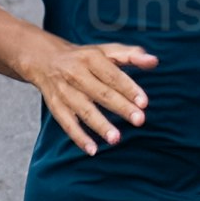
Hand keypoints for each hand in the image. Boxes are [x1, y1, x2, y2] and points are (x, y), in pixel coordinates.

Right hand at [26, 37, 155, 154]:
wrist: (45, 59)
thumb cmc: (85, 57)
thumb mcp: (106, 51)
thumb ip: (131, 55)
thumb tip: (154, 61)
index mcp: (91, 58)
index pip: (112, 75)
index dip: (128, 88)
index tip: (144, 102)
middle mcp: (76, 73)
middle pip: (101, 93)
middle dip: (120, 107)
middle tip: (139, 120)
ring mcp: (65, 91)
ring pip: (84, 110)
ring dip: (100, 125)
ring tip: (116, 139)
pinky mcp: (56, 106)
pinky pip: (67, 124)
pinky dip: (78, 137)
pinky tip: (93, 149)